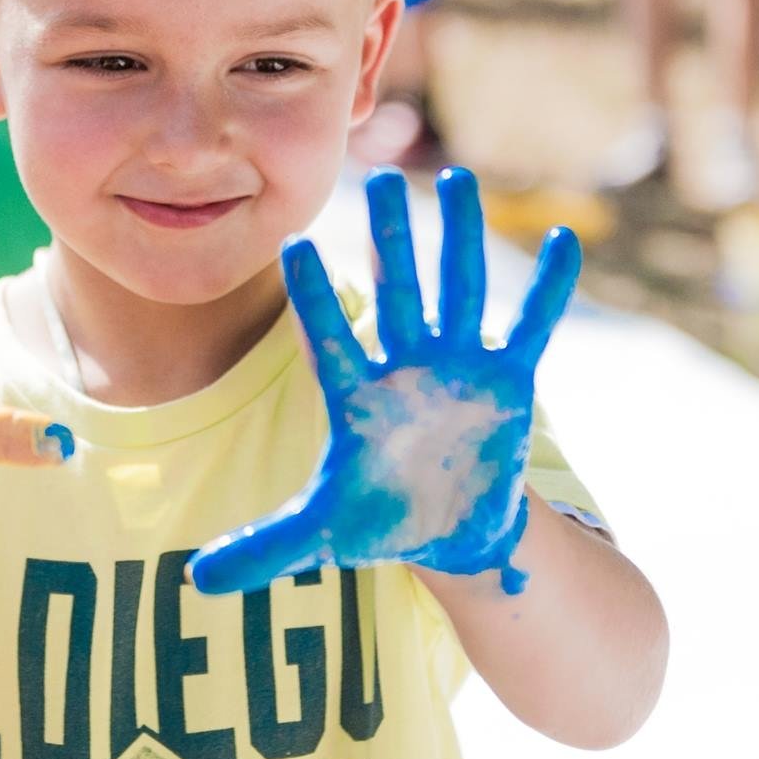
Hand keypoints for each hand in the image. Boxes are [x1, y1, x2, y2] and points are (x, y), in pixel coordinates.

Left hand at [189, 167, 580, 595]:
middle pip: (396, 291)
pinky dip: (548, 288)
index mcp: (358, 397)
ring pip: (458, 289)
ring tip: (458, 177)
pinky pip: (529, 326)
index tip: (294, 245)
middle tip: (377, 179)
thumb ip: (264, 547)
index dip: (315, 298)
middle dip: (389, 238)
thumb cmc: (380, 521)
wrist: (450, 529)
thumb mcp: (322, 534)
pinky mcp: (507, 379)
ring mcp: (458, 366)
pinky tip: (562, 240)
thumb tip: (196, 581)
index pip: (330, 339)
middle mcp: (406, 367)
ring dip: (461, 236)